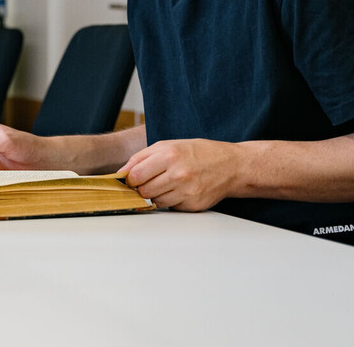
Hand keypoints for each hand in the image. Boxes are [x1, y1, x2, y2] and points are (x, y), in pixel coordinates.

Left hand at [119, 139, 241, 211]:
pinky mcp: (194, 205)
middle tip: (148, 182)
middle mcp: (179, 174)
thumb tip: (122, 173)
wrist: (231, 165)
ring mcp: (187, 192)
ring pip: (155, 202)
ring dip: (155, 195)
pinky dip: (170, 201)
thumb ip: (142, 157)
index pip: (136, 175)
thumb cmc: (198, 153)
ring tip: (166, 184)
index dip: (129, 179)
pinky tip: (179, 190)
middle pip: (143, 191)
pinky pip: (171, 207)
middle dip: (141, 188)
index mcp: (170, 156)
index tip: (131, 179)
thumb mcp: (169, 145)